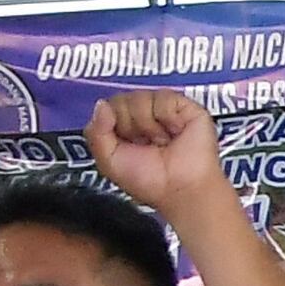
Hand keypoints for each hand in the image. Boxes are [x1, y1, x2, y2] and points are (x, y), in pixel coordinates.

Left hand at [83, 87, 232, 218]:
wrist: (178, 189)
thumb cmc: (150, 181)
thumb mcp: (109, 160)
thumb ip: (96, 132)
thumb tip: (102, 105)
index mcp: (126, 127)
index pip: (108, 106)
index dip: (111, 122)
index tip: (124, 142)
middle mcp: (145, 116)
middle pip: (122, 99)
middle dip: (129, 125)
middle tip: (145, 143)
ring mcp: (166, 110)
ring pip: (141, 96)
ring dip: (148, 124)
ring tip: (162, 141)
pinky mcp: (188, 108)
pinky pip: (165, 96)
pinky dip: (167, 117)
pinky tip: (175, 132)